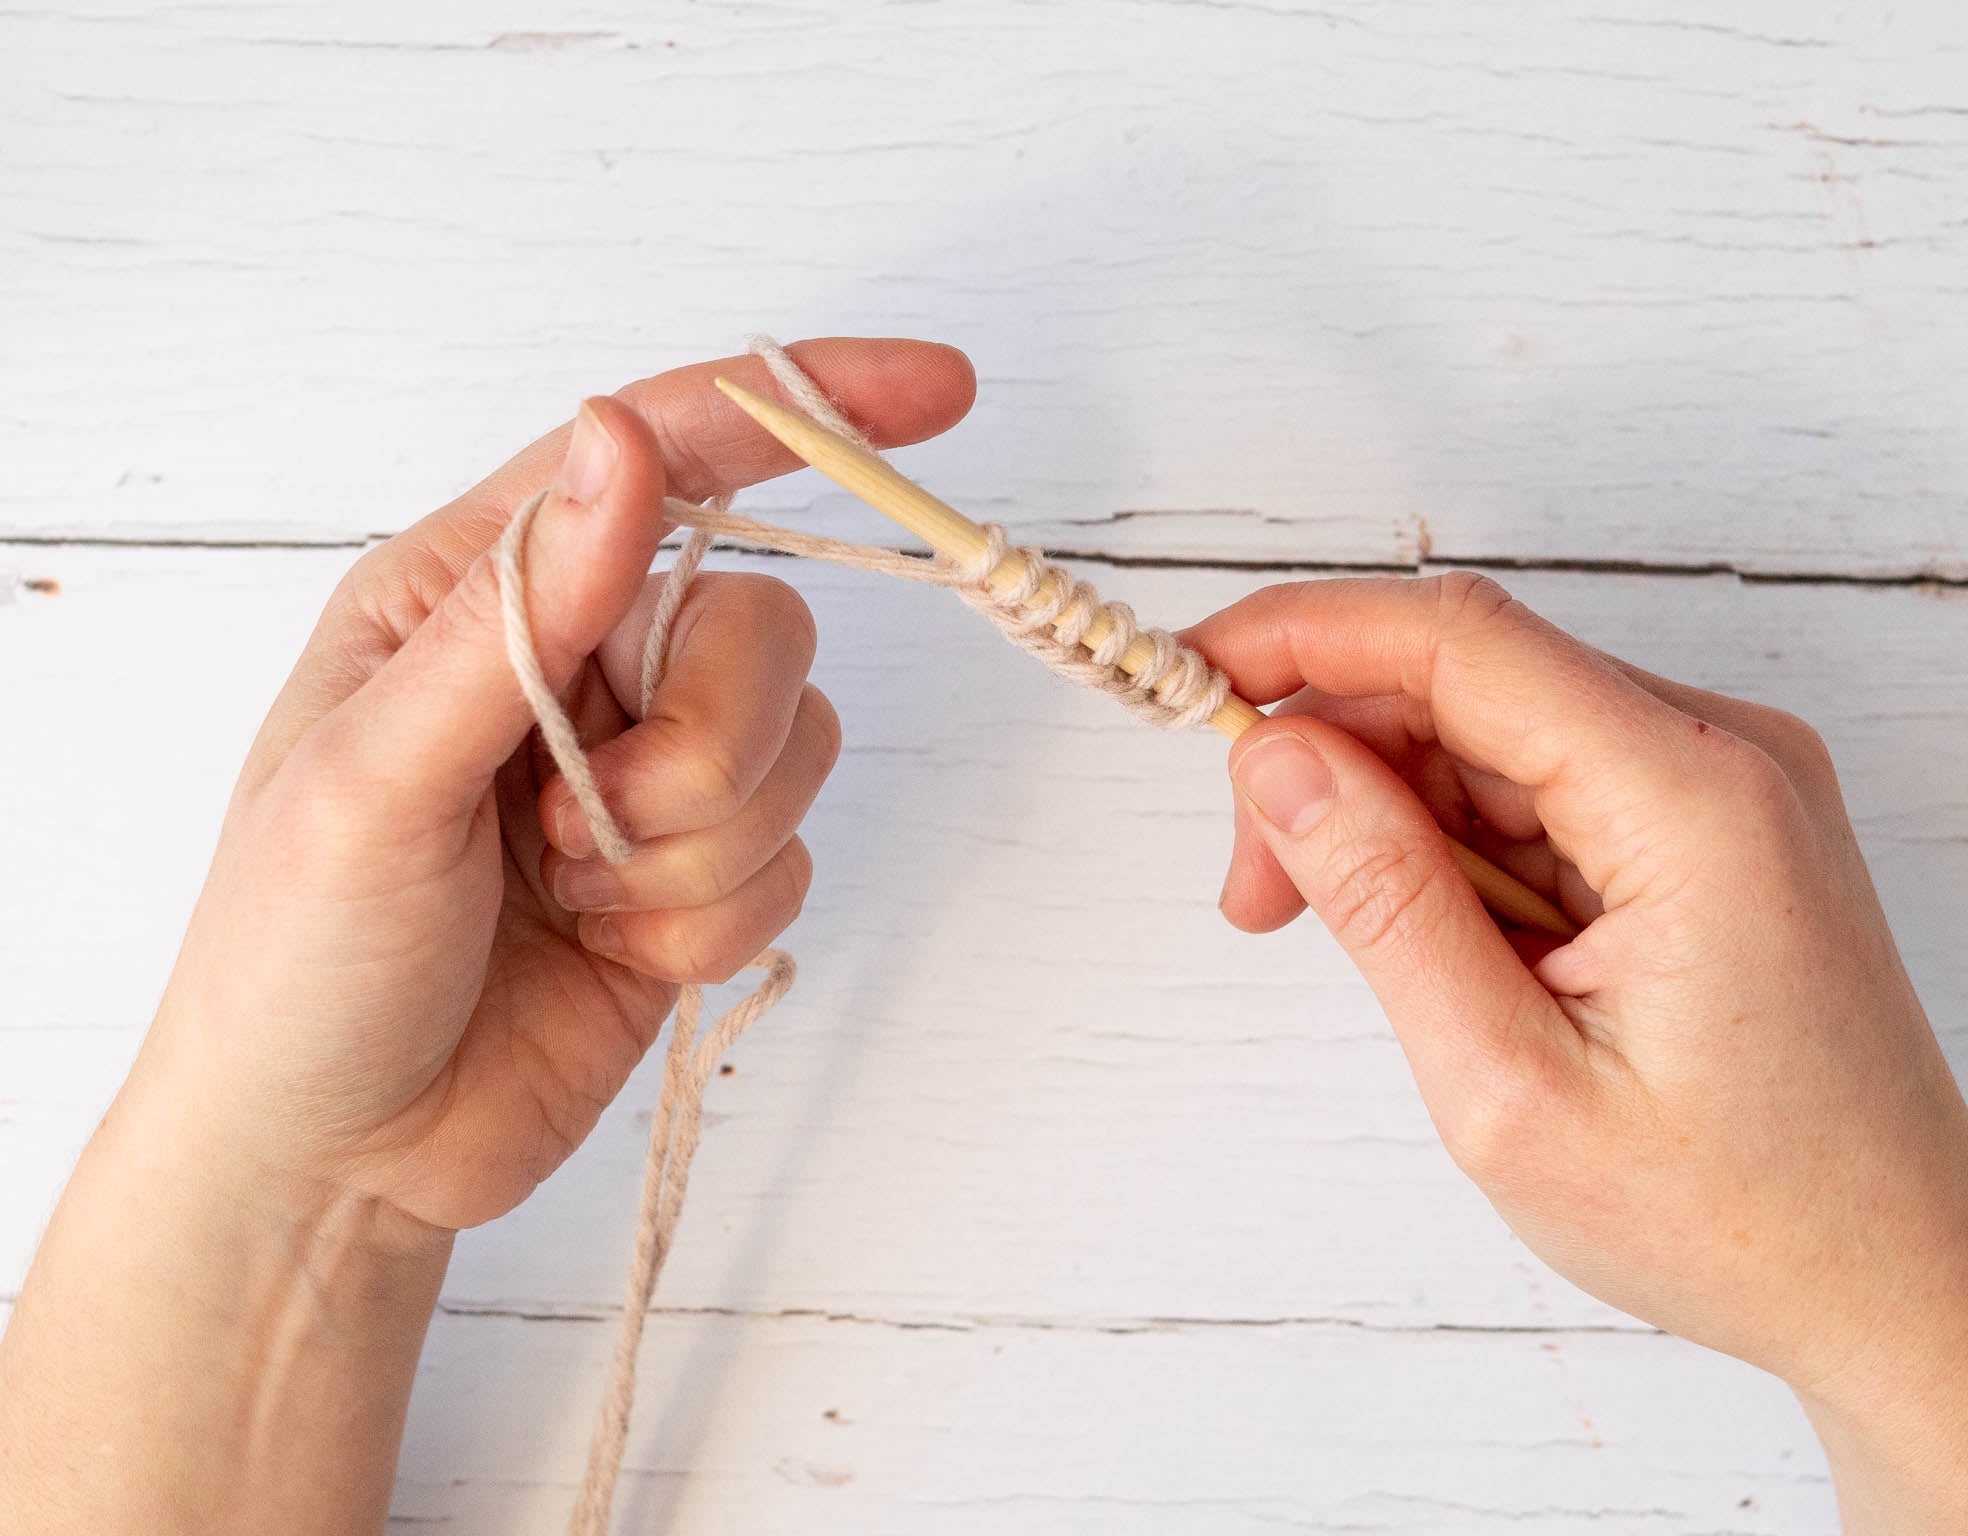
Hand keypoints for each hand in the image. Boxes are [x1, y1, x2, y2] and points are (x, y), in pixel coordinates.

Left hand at [0, 339, 974, 1535]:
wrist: (341, 1159)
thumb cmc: (296, 958)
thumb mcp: (374, 778)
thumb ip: (517, 614)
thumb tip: (624, 442)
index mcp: (478, 592)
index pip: (663, 456)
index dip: (802, 411)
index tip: (937, 392)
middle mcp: (581, 663)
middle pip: (764, 620)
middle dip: (701, 744)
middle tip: (583, 824)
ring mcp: (648, 772)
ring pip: (793, 746)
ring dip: (693, 849)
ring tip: (566, 897)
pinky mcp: (700, 875)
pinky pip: (792, 858)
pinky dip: (709, 920)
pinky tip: (608, 953)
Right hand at [1185, 574, 1967, 1533]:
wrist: (1893, 1291)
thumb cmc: (1734, 1218)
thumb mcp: (1511, 1086)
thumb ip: (1385, 902)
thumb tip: (1275, 759)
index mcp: (1694, 801)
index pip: (1459, 642)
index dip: (1303, 636)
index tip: (1187, 672)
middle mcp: (1724, 759)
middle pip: (1467, 683)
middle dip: (1329, 760)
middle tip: (1253, 893)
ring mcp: (1726, 790)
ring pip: (1494, 736)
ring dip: (1386, 814)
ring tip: (1337, 939)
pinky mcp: (1709, 832)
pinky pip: (1542, 789)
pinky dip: (1455, 847)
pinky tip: (1431, 940)